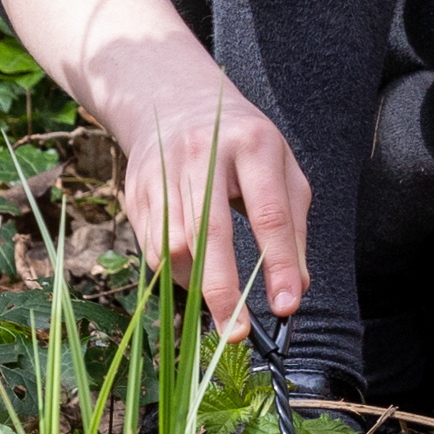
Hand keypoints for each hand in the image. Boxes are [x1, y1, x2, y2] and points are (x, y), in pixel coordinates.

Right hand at [91, 30, 312, 338]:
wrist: (175, 100)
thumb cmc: (243, 144)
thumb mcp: (282, 168)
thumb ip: (293, 224)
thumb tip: (297, 286)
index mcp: (252, 145)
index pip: (269, 213)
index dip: (280, 264)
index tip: (287, 307)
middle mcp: (203, 156)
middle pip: (209, 234)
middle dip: (223, 291)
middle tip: (239, 333)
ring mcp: (163, 173)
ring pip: (175, 247)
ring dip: (198, 284)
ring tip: (220, 298)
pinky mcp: (136, 191)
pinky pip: (154, 248)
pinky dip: (177, 272)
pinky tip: (194, 271)